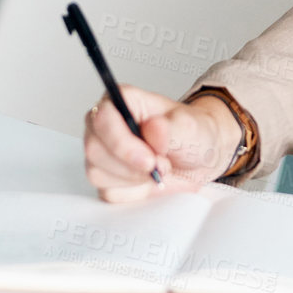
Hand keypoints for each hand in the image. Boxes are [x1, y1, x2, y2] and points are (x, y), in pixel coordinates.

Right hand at [83, 85, 242, 202]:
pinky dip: (134, 193)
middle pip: (94, 148)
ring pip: (97, 173)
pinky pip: (108, 193)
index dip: (121, 142)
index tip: (148, 159)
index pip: (102, 118)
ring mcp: (103, 153)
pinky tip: (148, 182)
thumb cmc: (191, 135)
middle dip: (130, 166)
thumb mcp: (191, 128)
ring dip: (133, 179)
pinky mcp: (106, 178)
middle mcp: (105, 125)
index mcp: (122, 100)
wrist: (198, 159)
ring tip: (158, 171)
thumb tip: (153, 128)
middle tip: (161, 166)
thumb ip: (172, 128)